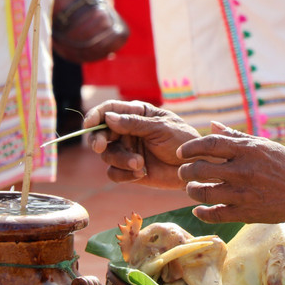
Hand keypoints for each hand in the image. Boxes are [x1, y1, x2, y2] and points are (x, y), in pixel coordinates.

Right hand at [84, 100, 199, 187]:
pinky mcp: (128, 170)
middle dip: (98, 140)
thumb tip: (108, 118)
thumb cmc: (183, 141)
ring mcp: (127, 150)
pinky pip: (113, 173)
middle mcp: (127, 131)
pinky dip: (124, 174)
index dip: (95, 115)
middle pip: (100, 133)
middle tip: (101, 147)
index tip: (89, 124)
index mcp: (136, 114)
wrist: (195, 167)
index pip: (109, 110)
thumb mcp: (161, 128)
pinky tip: (141, 173)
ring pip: (107, 155)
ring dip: (120, 159)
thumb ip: (135, 123)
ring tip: (139, 164)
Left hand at [179, 122, 284, 225]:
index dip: (190, 148)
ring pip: (203, 193)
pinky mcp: (245, 214)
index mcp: (247, 151)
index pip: (209, 144)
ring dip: (191, 191)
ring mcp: (243, 194)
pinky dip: (202, 213)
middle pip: (200, 170)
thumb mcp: (265, 145)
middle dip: (186, 171)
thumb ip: (237, 136)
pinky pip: (214, 215)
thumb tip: (212, 125)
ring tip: (192, 188)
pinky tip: (199, 209)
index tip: (182, 153)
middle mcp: (243, 171)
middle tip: (184, 172)